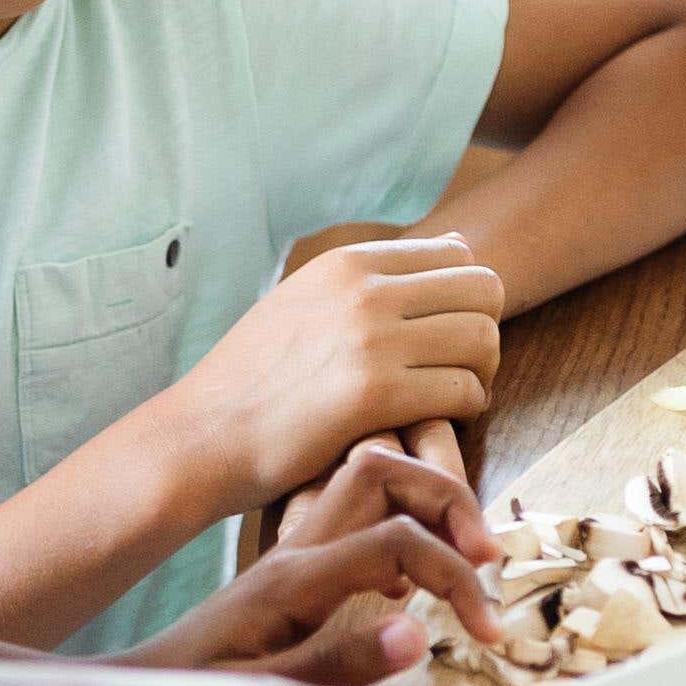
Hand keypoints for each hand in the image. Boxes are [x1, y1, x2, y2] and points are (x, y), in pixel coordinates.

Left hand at [134, 446, 501, 683]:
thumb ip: (338, 666)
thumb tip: (417, 633)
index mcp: (292, 580)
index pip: (399, 538)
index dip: (458, 577)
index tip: (489, 633)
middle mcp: (295, 552)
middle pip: (383, 472)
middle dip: (450, 501)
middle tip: (490, 561)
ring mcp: (294, 556)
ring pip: (372, 486)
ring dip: (429, 509)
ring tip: (467, 565)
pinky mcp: (294, 575)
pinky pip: (360, 524)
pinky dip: (404, 536)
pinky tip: (415, 590)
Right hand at [155, 235, 504, 512]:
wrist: (201, 435)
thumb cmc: (252, 380)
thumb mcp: (301, 303)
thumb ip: (367, 279)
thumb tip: (447, 251)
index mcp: (347, 262)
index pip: (458, 253)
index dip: (465, 298)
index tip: (445, 335)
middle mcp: (364, 290)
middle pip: (483, 290)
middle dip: (484, 332)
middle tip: (461, 370)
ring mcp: (371, 340)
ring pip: (483, 338)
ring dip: (481, 372)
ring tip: (453, 398)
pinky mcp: (376, 396)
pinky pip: (465, 390)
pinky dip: (466, 410)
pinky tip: (439, 424)